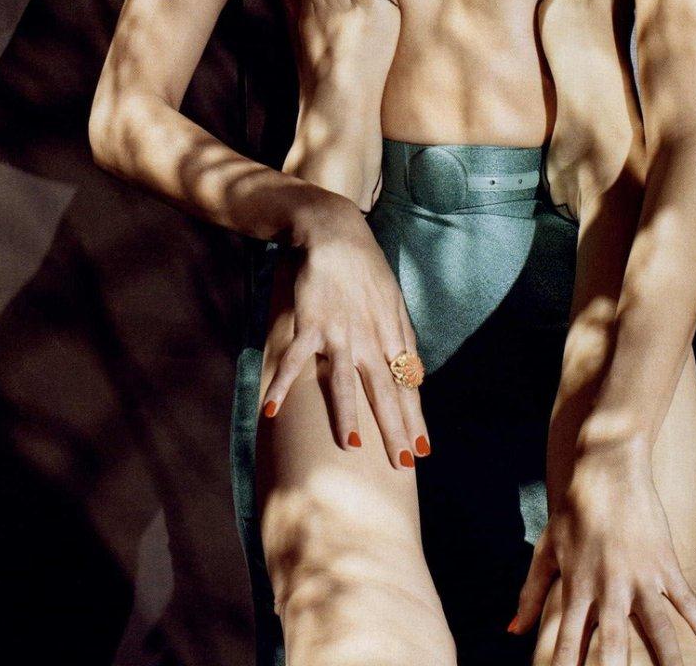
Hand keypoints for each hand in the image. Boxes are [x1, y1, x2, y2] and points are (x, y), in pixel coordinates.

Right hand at [261, 184, 429, 469]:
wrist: (336, 233)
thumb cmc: (367, 272)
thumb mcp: (394, 304)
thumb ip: (401, 341)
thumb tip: (414, 376)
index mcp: (391, 334)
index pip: (407, 385)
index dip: (415, 418)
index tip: (424, 450)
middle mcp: (369, 337)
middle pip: (384, 389)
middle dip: (394, 427)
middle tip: (403, 462)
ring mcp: (339, 330)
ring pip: (344, 379)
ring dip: (348, 413)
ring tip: (351, 447)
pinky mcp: (310, 322)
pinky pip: (296, 358)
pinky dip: (282, 383)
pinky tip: (271, 408)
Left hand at [512, 444, 695, 662]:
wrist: (607, 466)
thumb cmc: (573, 509)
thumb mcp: (547, 548)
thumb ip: (530, 593)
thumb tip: (512, 632)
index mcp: (578, 586)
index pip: (568, 642)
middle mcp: (609, 586)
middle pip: (612, 644)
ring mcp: (640, 575)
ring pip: (657, 628)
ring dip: (668, 661)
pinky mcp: (664, 562)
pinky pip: (686, 600)